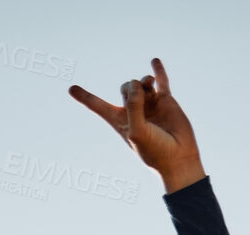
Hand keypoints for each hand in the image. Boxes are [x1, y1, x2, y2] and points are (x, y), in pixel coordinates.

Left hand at [69, 59, 203, 192]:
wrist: (178, 159)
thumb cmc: (155, 151)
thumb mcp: (137, 132)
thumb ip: (133, 107)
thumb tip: (136, 84)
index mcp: (120, 122)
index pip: (99, 106)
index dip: (85, 97)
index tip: (71, 89)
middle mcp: (133, 112)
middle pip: (124, 88)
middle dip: (130, 88)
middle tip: (140, 99)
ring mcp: (149, 105)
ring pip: (141, 83)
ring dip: (143, 81)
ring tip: (150, 85)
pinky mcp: (165, 101)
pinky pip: (160, 81)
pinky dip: (157, 70)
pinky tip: (154, 61)